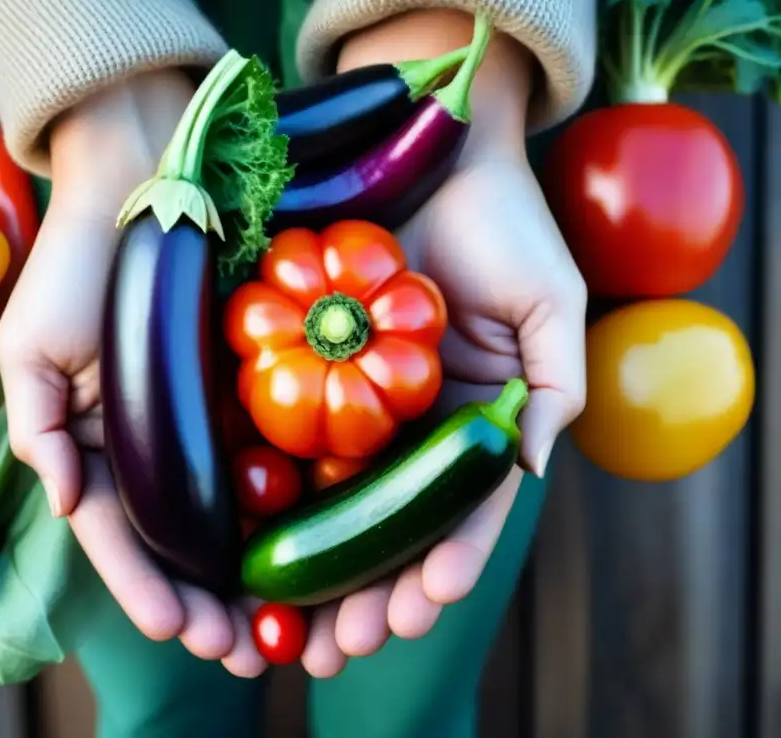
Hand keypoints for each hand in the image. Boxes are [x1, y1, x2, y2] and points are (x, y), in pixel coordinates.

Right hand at [0, 71, 266, 673]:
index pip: (122, 536)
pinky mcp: (258, 387)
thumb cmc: (79, 262)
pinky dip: (290, 507)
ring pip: (233, 516)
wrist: (148, 183)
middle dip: (208, 604)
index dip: (146, 588)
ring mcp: (209, 421)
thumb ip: (39, 424)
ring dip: (254, 578)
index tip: (179, 631)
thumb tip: (64, 503)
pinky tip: (318, 547)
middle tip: (244, 653)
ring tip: (284, 630)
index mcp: (101, 446)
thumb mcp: (32, 342)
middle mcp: (159, 446)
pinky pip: (274, 456)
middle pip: (183, 543)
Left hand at [293, 10, 586, 677]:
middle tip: (342, 645)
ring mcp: (348, 396)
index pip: (456, 511)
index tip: (426, 603)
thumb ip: (554, 389)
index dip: (443, 562)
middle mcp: (404, 422)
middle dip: (366, 588)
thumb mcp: (551, 303)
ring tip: (292, 627)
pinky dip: (262, 486)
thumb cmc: (505, 225)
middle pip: (383, 522)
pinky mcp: (293, 360)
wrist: (431, 153)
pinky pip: (275, 428)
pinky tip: (243, 537)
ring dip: (309, 565)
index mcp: (464, 422)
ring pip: (326, 496)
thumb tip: (531, 468)